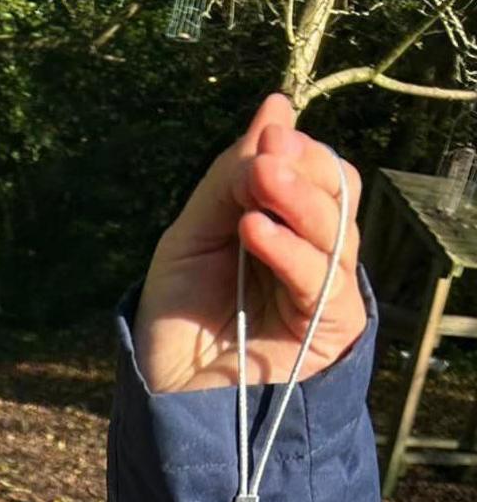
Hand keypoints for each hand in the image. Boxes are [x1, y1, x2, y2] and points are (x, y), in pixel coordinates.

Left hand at [133, 92, 365, 392]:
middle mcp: (310, 254)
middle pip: (338, 192)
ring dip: (298, 200)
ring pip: (337, 230)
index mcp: (285, 227)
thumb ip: (230, 176)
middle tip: (265, 157)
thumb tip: (276, 105)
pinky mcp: (328, 331)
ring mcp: (322, 292)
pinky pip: (321, 281)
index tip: (268, 134)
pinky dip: (290, 249)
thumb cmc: (176, 319)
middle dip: (304, 168)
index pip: (315, 171)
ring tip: (259, 181)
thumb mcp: (192, 234)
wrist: (163, 396)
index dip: (297, 148)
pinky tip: (254, 229)